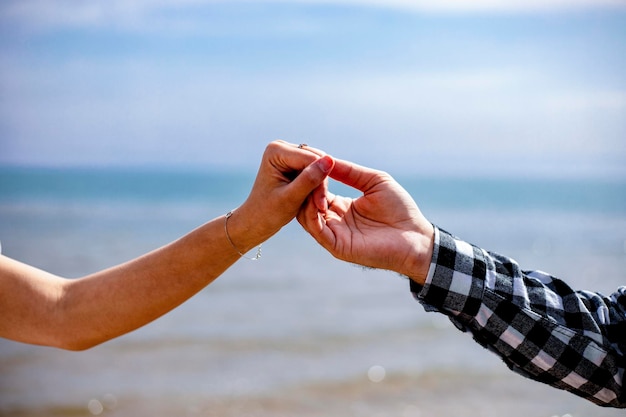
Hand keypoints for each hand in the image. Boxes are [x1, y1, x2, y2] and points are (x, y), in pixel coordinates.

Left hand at [227, 140, 333, 251]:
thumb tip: (329, 160)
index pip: (311, 159)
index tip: (320, 205)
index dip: (320, 181)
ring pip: (319, 166)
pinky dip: (316, 187)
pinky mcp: (294, 163)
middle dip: (320, 184)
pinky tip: (313, 201)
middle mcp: (282, 147)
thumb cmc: (268, 212)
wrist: (256, 222)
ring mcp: (288, 154)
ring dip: (320, 187)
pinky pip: (315, 171)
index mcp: (276, 151)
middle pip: (316, 159)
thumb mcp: (291, 198)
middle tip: (320, 208)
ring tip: (317, 207)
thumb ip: (310, 179)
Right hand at [297, 158, 433, 284]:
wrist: (416, 237)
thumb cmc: (400, 209)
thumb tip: (326, 159)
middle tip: (305, 169)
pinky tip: (318, 200)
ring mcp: (335, 235)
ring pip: (307, 216)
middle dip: (305, 185)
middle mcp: (334, 221)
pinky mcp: (338, 247)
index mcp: (342, 206)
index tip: (308, 158)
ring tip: (311, 182)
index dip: (311, 176)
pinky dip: (313, 214)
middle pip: (307, 202)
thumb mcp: (374, 181)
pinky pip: (317, 230)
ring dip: (307, 198)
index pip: (317, 190)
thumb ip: (350, 172)